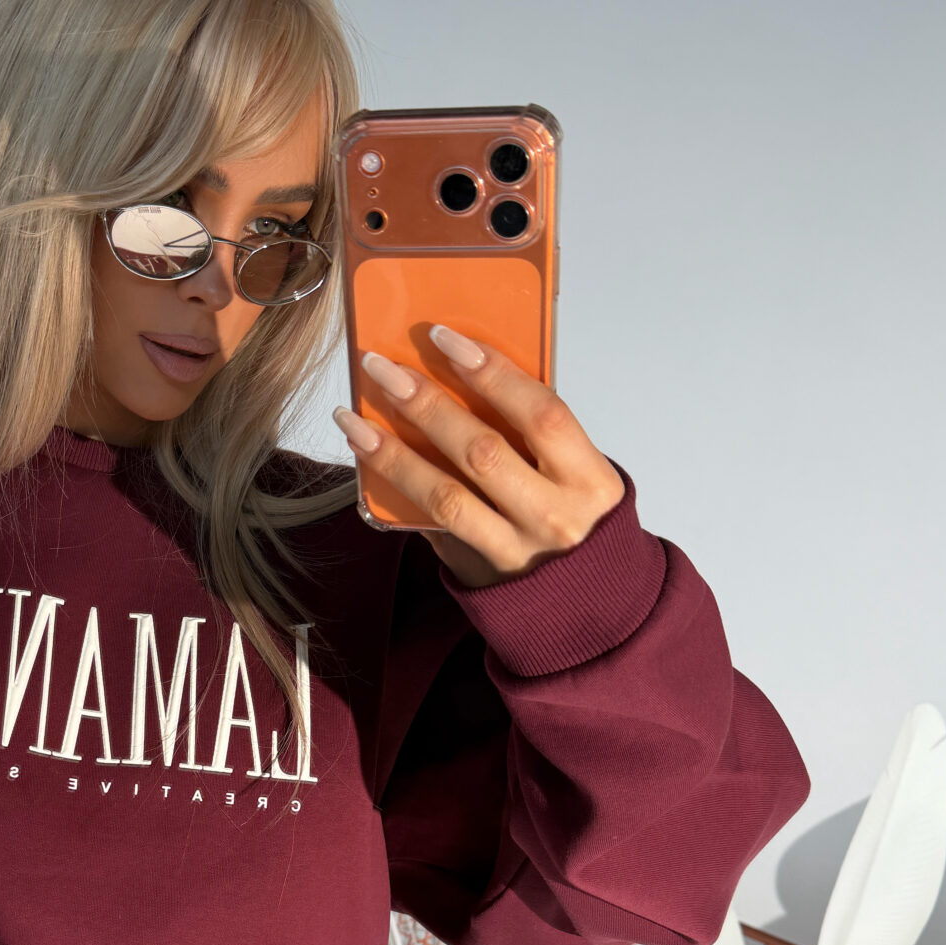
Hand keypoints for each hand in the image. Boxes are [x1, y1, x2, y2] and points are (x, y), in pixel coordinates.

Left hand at [332, 327, 623, 590]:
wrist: (588, 605)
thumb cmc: (577, 521)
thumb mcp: (578, 475)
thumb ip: (534, 435)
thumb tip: (460, 378)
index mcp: (589, 479)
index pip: (541, 414)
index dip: (493, 373)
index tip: (447, 339)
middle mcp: (554, 516)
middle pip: (482, 451)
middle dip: (426, 403)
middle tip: (382, 368)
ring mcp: (516, 549)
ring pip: (446, 495)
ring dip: (394, 452)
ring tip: (355, 419)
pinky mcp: (481, 572)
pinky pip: (433, 525)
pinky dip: (398, 489)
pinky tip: (370, 459)